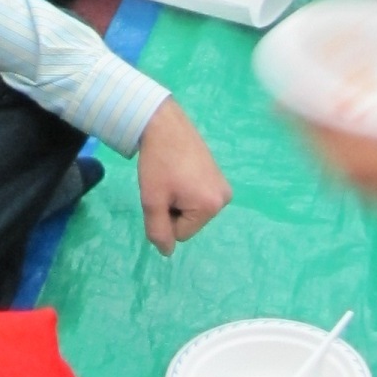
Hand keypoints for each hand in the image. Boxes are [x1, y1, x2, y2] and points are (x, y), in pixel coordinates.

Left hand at [133, 97, 230, 252]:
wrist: (164, 124)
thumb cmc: (157, 162)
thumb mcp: (152, 200)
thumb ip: (157, 230)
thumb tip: (166, 252)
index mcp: (211, 206)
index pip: (180, 234)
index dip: (165, 217)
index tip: (162, 192)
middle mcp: (224, 199)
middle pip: (189, 223)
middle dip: (174, 209)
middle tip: (166, 183)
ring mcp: (223, 186)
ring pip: (192, 211)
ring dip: (178, 199)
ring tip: (173, 176)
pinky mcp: (219, 176)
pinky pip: (198, 197)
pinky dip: (185, 190)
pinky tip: (180, 172)